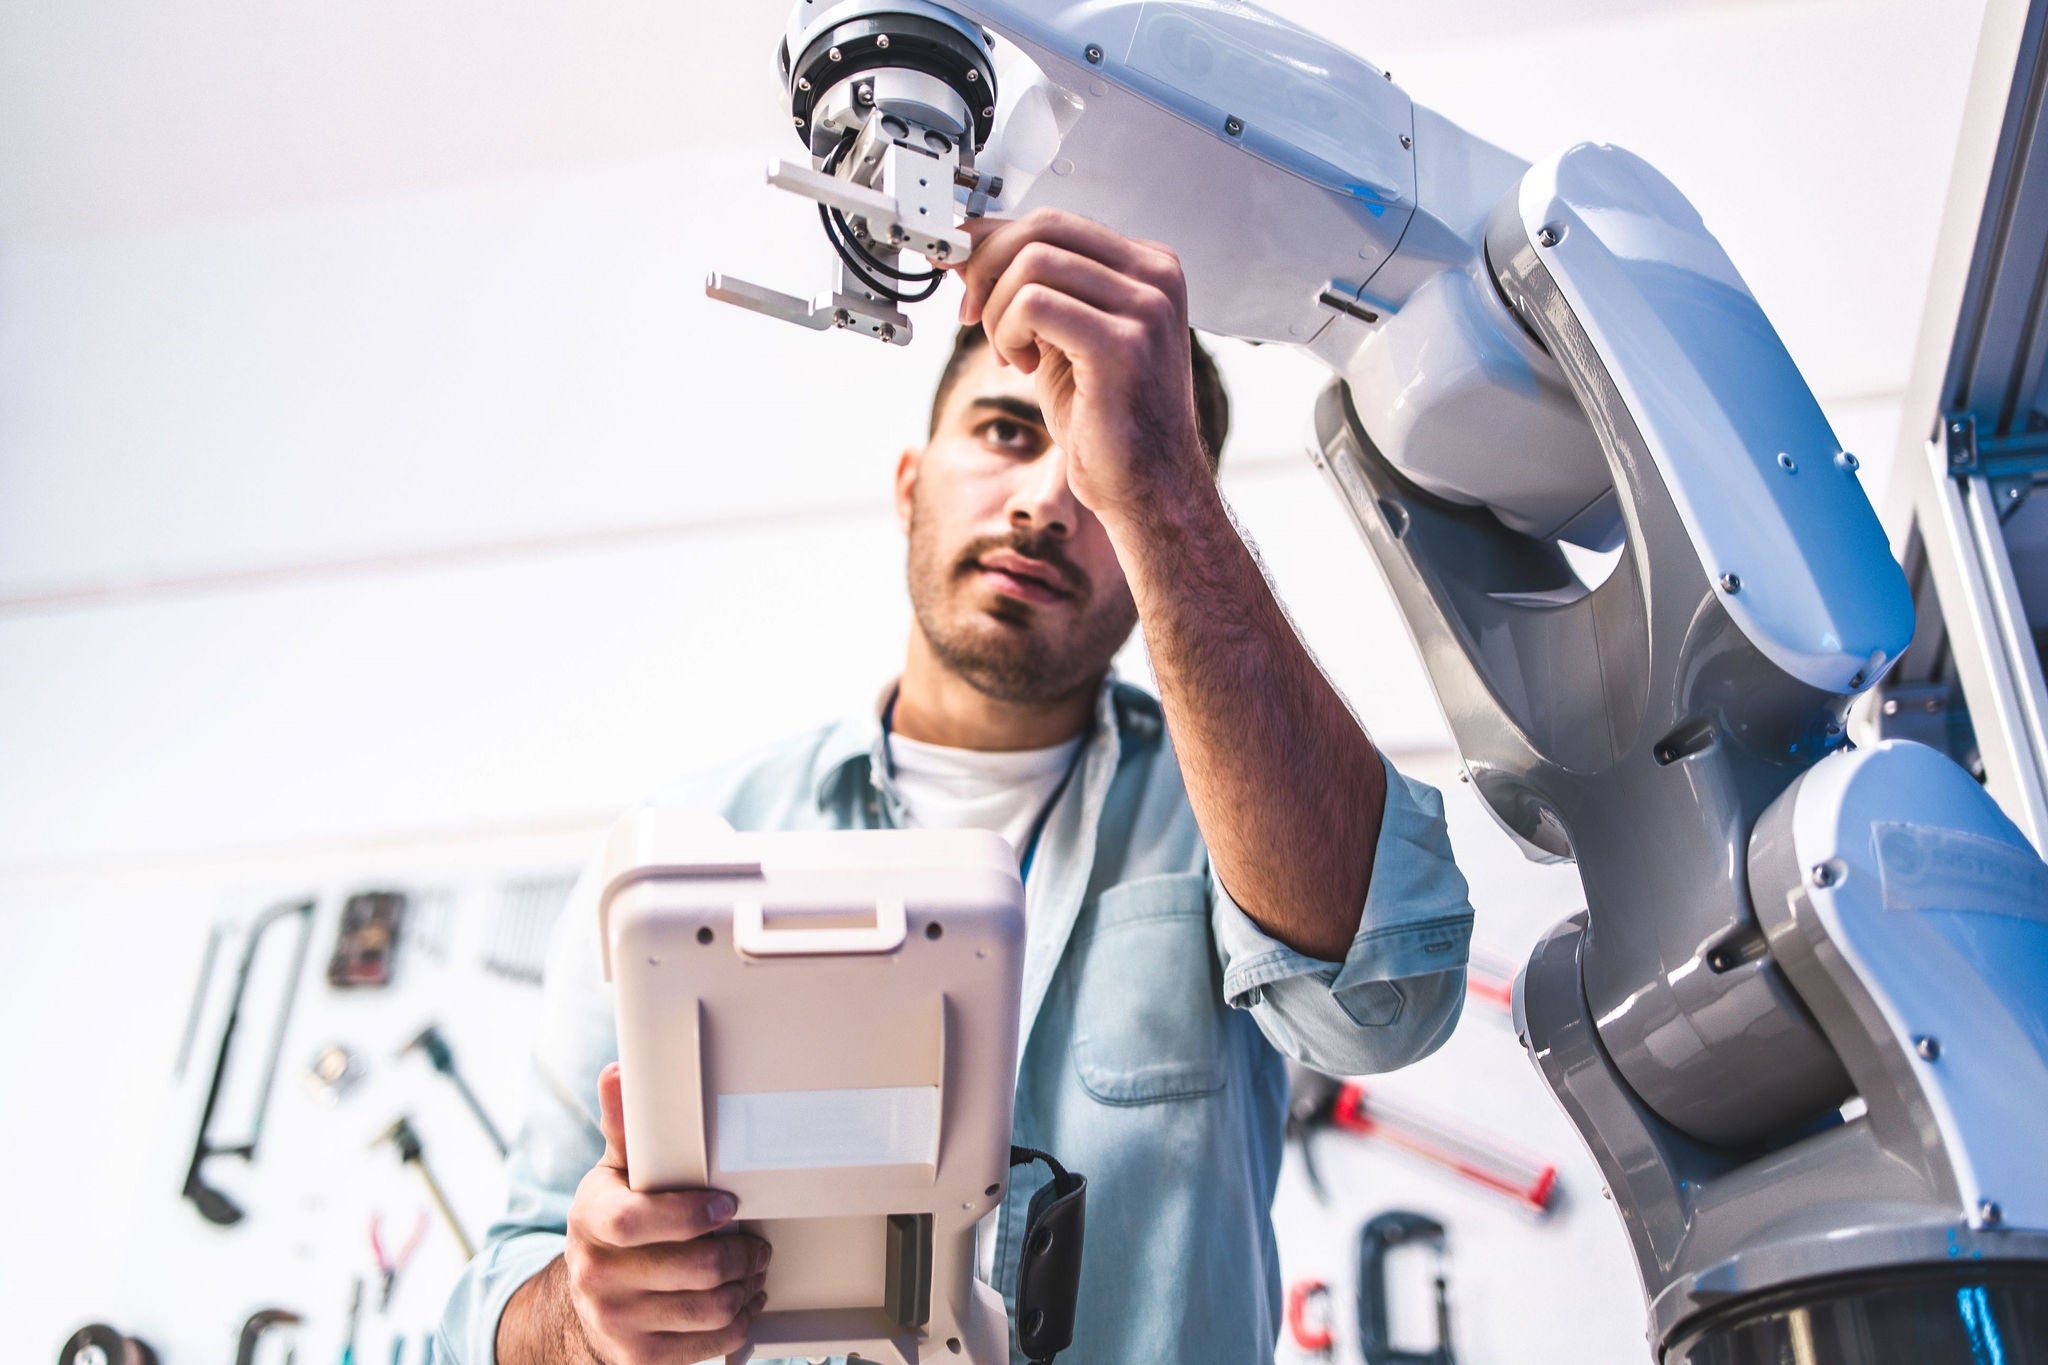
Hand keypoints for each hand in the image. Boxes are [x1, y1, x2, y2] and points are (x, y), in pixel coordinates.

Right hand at [562, 1062, 768, 1363]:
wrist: (584, 1304)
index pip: (633, 1221)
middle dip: (742, 1253)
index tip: (727, 1205)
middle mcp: (597, 1274)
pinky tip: (743, 1301)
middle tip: (757, 1241)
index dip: (688, 1215)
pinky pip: (711, 1344)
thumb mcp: (615, 1174)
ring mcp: (617, 1321)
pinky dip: (741, 1322)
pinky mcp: (641, 1358)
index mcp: (590, 1219)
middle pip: (694, 1269)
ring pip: (710, 1308)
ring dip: (747, 1286)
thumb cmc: (613, 1225)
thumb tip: (619, 1073)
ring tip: (754, 1268)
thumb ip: (626, 1128)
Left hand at [952, 209, 1210, 522]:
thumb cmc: (1108, 419)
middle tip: (972, 315)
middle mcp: (1154, 277)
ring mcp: (1145, 308)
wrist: (1148, 485)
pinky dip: (1009, 332)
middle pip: (1041, 229)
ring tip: (1010, 353)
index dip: (994, 242)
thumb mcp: (1058, 336)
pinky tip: (1022, 366)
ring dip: (997, 310)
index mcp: (1148, 267)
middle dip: (988, 269)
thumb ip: (1025, 288)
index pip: (1054, 222)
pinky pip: (1035, 304)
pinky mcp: (1123, 344)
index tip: (964, 274)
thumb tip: (965, 249)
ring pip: (1032, 263)